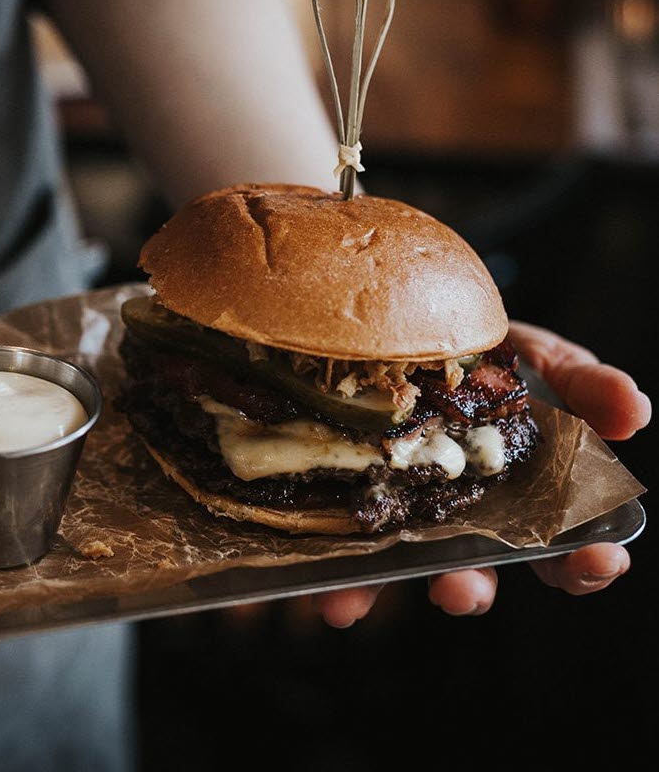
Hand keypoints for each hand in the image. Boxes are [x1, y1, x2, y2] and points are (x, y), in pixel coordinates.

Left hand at [310, 321, 651, 627]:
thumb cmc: (491, 358)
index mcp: (524, 504)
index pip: (566, 551)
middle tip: (459, 590)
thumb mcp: (545, 360)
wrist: (408, 323)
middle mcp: (462, 524)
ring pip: (391, 571)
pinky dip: (314, 567)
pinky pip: (327, 545)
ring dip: (373, 591)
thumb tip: (635, 409)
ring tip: (349, 603)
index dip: (584, 563)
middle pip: (474, 576)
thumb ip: (589, 387)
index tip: (598, 558)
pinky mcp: (345, 503)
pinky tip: (302, 577)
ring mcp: (402, 518)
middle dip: (467, 590)